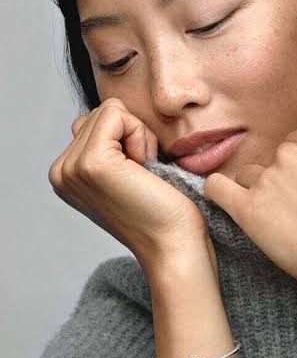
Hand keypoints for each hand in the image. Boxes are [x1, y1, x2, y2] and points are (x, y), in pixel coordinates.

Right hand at [48, 98, 217, 274]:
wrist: (174, 246)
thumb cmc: (163, 213)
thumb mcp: (126, 174)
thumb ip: (109, 145)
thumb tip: (113, 112)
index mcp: (67, 175)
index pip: (96, 122)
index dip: (128, 140)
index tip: (139, 176)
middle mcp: (61, 171)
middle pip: (102, 113)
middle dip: (132, 135)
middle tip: (143, 175)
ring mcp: (72, 168)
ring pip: (110, 111)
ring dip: (138, 136)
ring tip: (144, 174)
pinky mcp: (92, 163)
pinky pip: (117, 114)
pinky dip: (140, 135)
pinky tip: (145, 168)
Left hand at [204, 127, 296, 293]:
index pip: (293, 146)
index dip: (295, 170)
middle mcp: (291, 152)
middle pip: (269, 161)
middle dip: (276, 182)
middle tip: (290, 210)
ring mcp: (268, 177)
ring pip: (247, 177)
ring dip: (255, 194)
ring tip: (272, 221)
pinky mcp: (248, 206)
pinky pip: (217, 188)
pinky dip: (219, 194)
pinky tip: (226, 203)